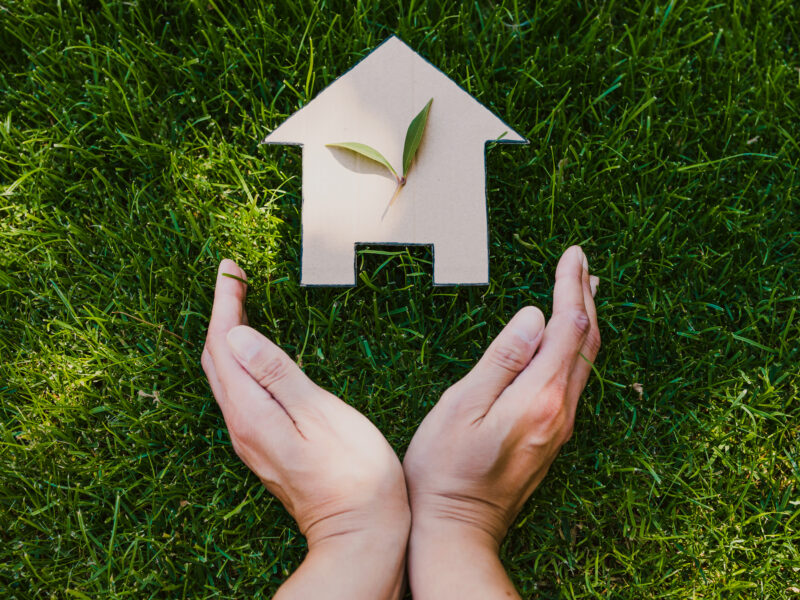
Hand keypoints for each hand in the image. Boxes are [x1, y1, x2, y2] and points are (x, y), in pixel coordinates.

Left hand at [201, 260, 409, 599]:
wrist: (361, 533)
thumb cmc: (354, 474)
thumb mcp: (320, 416)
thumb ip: (278, 374)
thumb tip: (237, 335)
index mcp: (252, 413)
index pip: (224, 346)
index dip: (225, 304)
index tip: (230, 269)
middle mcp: (242, 426)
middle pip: (217, 359)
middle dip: (221, 313)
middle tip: (233, 277)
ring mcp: (251, 439)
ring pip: (226, 376)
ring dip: (228, 336)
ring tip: (240, 303)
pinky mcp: (265, 445)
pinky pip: (240, 392)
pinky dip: (241, 361)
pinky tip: (255, 352)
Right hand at [403, 246, 599, 598]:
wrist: (457, 530)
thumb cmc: (445, 469)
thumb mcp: (462, 406)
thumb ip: (502, 359)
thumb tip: (534, 316)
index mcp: (540, 397)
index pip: (567, 327)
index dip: (570, 286)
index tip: (572, 254)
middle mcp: (561, 411)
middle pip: (586, 342)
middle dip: (584, 296)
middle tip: (582, 261)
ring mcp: (560, 427)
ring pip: (585, 362)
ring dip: (585, 321)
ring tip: (585, 290)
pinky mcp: (552, 436)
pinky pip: (576, 380)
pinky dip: (577, 348)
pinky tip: (569, 341)